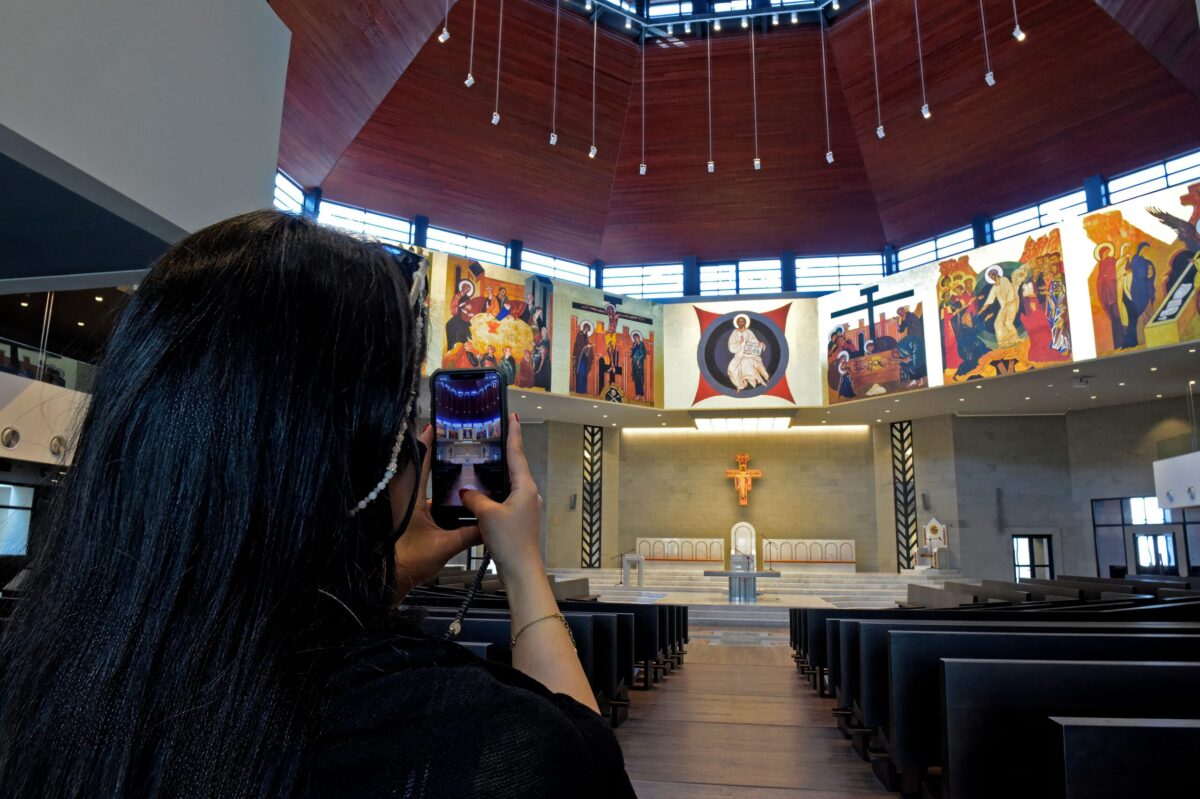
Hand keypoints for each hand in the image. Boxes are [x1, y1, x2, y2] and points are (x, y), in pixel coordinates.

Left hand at [389, 424, 481, 601]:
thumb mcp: (445, 546)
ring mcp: (405, 510)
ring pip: (419, 487)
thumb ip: (469, 534)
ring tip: (453, 469)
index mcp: (411, 500)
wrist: (391, 580)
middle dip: (429, 456)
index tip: (431, 427)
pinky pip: (421, 502)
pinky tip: (450, 501)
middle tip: (443, 441)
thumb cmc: (410, 561)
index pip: (419, 465)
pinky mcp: (407, 521)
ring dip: (431, 477)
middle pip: (416, 471)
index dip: (425, 446)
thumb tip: (489, 525)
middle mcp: (405, 501)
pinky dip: (434, 497)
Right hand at [460, 413, 543, 585]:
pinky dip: (493, 492)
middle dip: (503, 451)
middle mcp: (528, 494)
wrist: (521, 570)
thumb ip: (474, 498)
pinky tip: (479, 493)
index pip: (517, 453)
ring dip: (496, 474)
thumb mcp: (487, 514)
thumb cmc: (509, 540)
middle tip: (492, 434)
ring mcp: (524, 508)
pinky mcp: (517, 520)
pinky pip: (503, 499)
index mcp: (525, 487)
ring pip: (508, 484)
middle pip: (514, 467)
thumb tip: (466, 491)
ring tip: (482, 461)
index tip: (513, 416)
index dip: (513, 433)